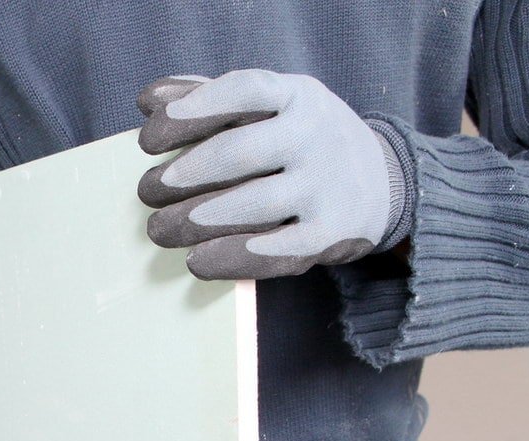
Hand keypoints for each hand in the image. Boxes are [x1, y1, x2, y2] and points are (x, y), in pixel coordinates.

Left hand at [136, 70, 408, 279]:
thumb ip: (208, 99)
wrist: (381, 182)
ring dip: (195, 220)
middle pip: (238, 154)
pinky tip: (196, 261)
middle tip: (147, 192)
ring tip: (159, 229)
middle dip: (182, 176)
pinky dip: (232, 257)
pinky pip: (276, 251)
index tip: (147, 140)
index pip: (241, 92)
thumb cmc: (299, 141)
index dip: (190, 113)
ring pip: (253, 204)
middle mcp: (316, 135)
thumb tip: (148, 101)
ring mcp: (327, 186)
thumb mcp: (268, 107)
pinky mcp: (330, 234)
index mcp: (296, 94)